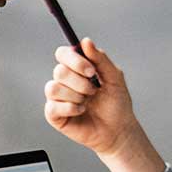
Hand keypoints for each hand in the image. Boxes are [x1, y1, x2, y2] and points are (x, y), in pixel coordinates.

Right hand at [43, 38, 166, 171]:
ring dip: (76, 96)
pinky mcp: (54, 114)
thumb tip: (86, 41)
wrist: (119, 130)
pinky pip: (53, 106)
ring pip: (54, 88)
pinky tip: (81, 111)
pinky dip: (71, 108)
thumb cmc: (117, 104)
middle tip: (94, 91)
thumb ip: (100, 58)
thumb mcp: (114, 78)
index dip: (74, 60)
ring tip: (87, 103)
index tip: (91, 71)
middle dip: (80, 83)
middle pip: (59, 71)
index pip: (63, 54)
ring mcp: (57, 97)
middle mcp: (64, 81)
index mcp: (76, 68)